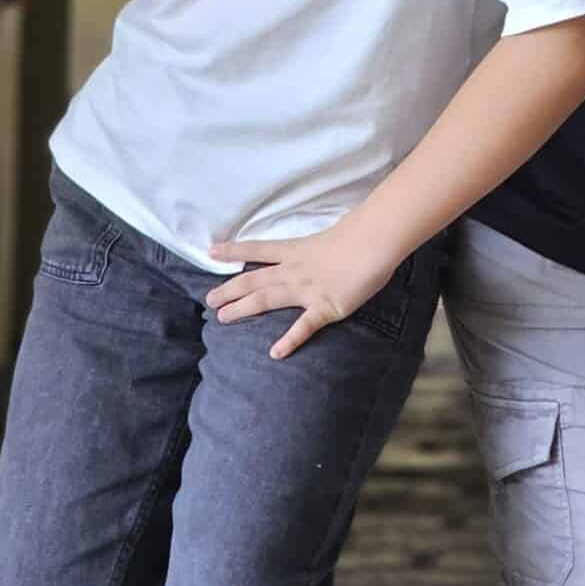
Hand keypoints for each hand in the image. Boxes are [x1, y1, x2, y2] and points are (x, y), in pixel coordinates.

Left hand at [205, 218, 400, 360]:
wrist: (376, 239)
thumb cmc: (361, 233)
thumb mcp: (332, 238)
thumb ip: (320, 250)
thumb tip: (321, 255)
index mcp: (297, 251)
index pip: (258, 249)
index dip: (234, 251)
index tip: (212, 251)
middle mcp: (295, 270)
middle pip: (255, 279)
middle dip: (230, 290)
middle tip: (208, 300)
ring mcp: (308, 289)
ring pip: (267, 299)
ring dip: (243, 309)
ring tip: (222, 318)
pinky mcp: (326, 307)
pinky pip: (304, 326)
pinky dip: (290, 340)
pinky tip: (275, 353)